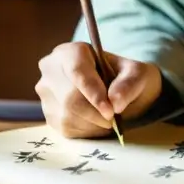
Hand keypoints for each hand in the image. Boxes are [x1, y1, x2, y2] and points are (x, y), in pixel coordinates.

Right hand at [35, 41, 161, 137]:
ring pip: (67, 116)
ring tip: (108, 120)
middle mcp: (51, 69)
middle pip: (69, 97)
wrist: (119, 92)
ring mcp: (47, 93)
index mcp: (70, 52)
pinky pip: (66, 128)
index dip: (93, 93)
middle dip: (95, 113)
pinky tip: (98, 124)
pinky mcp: (49, 114)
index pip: (77, 72)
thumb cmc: (126, 77)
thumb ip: (129, 84)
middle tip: (113, 120)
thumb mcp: (137, 74)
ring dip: (93, 124)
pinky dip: (87, 131)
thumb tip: (115, 102)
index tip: (110, 111)